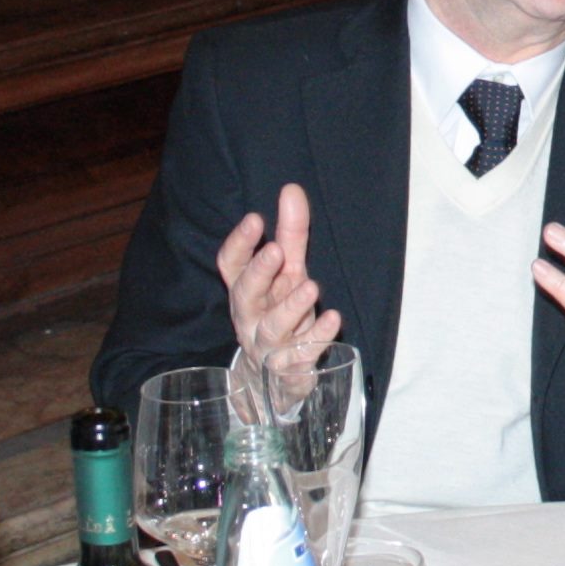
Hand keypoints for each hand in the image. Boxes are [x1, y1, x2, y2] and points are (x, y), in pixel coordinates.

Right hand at [215, 184, 340, 375]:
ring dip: (292, 307)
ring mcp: (268, 346)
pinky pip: (302, 355)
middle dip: (258, 272)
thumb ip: (290, 233)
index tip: (255, 219)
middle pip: (245, 295)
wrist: (275, 376)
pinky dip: (317, 338)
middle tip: (275, 250)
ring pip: (272, 328)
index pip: (231, 266)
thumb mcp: (288, 271)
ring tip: (312, 287)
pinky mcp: (291, 368)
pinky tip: (333, 320)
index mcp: (247, 290)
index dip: (239, 243)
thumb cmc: (280, 311)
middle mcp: (251, 317)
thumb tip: (291, 189)